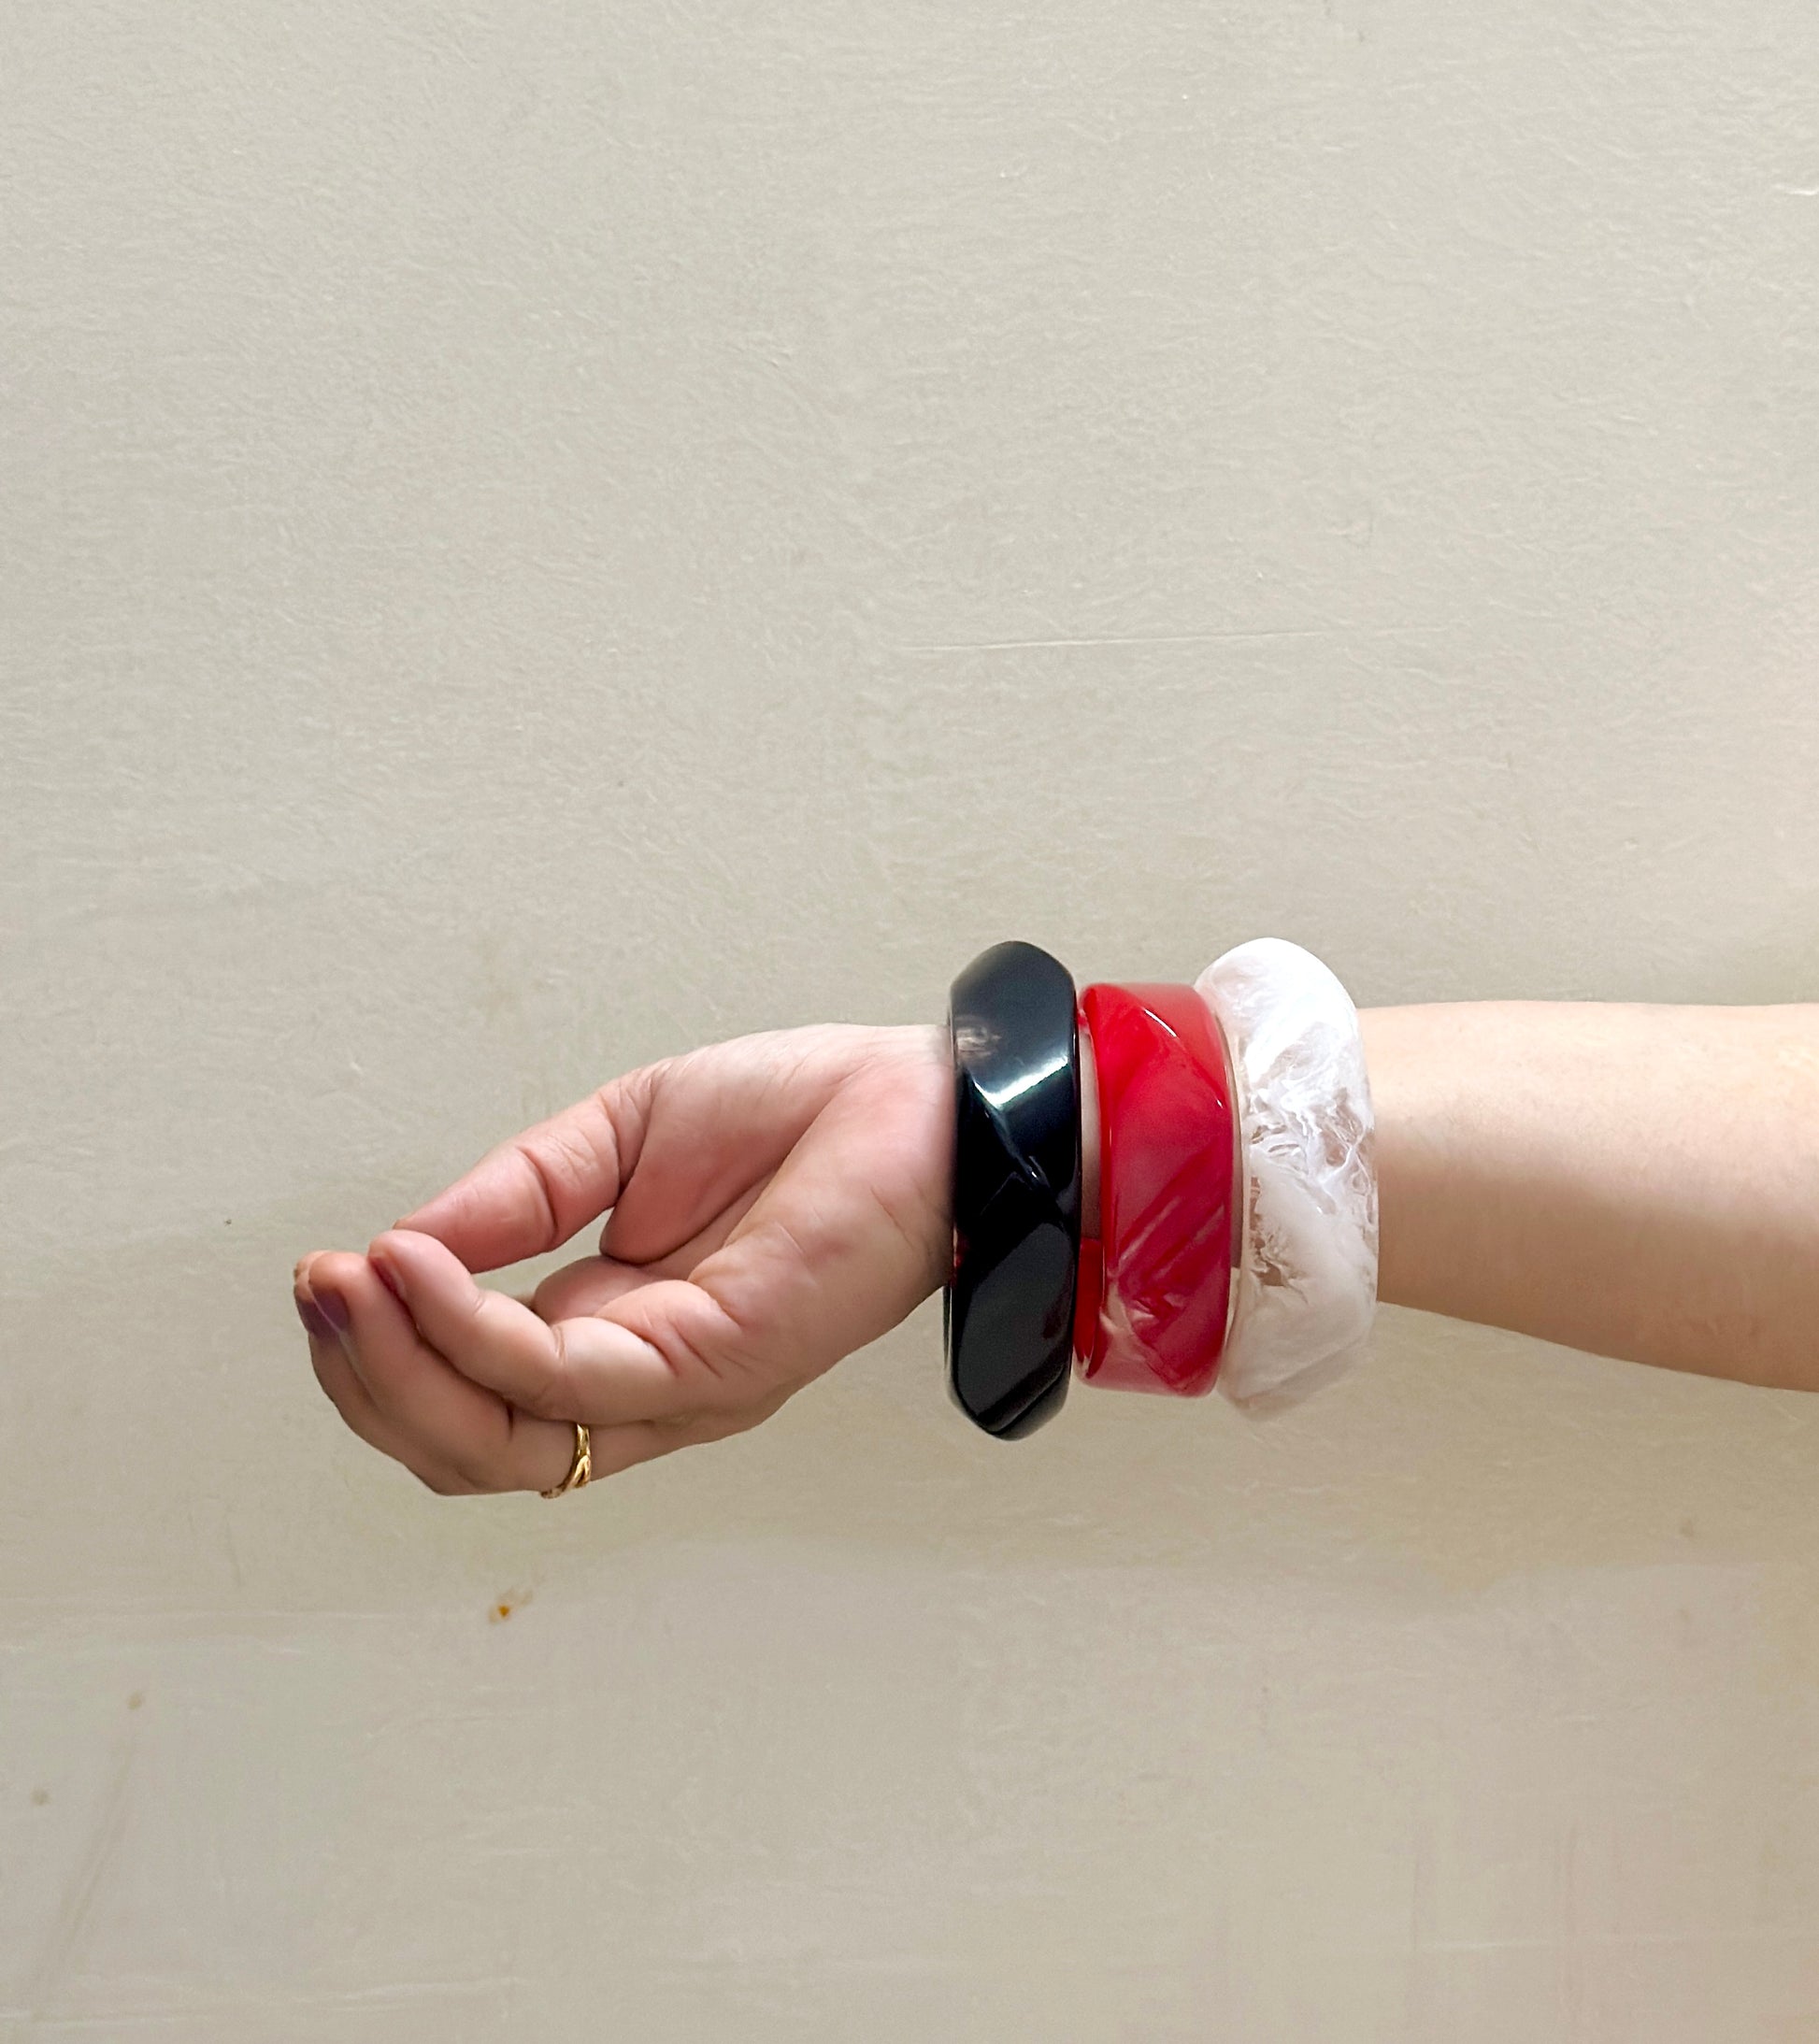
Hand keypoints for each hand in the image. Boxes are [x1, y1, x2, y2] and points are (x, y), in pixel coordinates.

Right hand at [294, 1023, 953, 1494]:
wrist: (920, 1098)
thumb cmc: (797, 1114)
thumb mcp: (618, 1139)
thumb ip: (515, 1197)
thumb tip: (399, 1246)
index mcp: (612, 1328)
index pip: (469, 1395)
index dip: (383, 1352)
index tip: (324, 1275)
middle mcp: (639, 1381)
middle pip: (467, 1447)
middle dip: (370, 1381)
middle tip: (316, 1292)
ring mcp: (678, 1388)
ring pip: (503, 1443)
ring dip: (400, 1370)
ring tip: (346, 1287)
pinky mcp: (717, 1366)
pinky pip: (565, 1380)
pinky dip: (473, 1333)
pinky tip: (420, 1266)